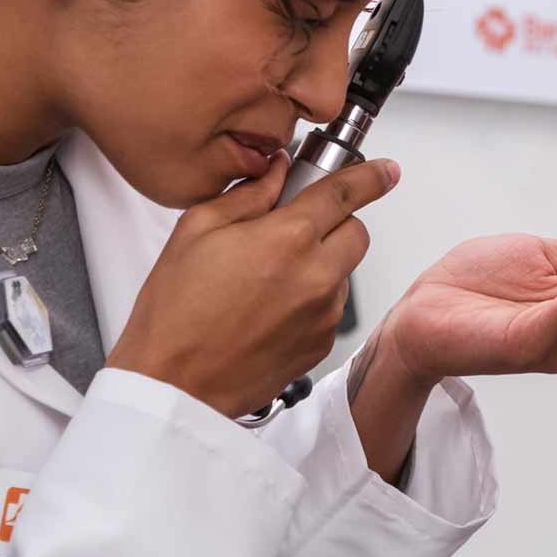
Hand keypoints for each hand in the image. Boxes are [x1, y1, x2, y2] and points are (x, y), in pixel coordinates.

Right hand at [106, 151, 395, 417]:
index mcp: (288, 239)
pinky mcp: (320, 345)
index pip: (346, 194)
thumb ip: (248, 194)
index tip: (385, 172)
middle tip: (292, 230)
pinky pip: (330, 309)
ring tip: (267, 279)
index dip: (370, 177)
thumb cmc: (175, 312)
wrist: (172, 385)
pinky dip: (311, 301)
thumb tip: (278, 172)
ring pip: (343, 272)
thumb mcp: (196, 230)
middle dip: (334, 224)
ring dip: (321, 264)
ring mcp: (323, 315)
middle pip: (357, 233)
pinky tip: (268, 308)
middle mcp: (316, 276)